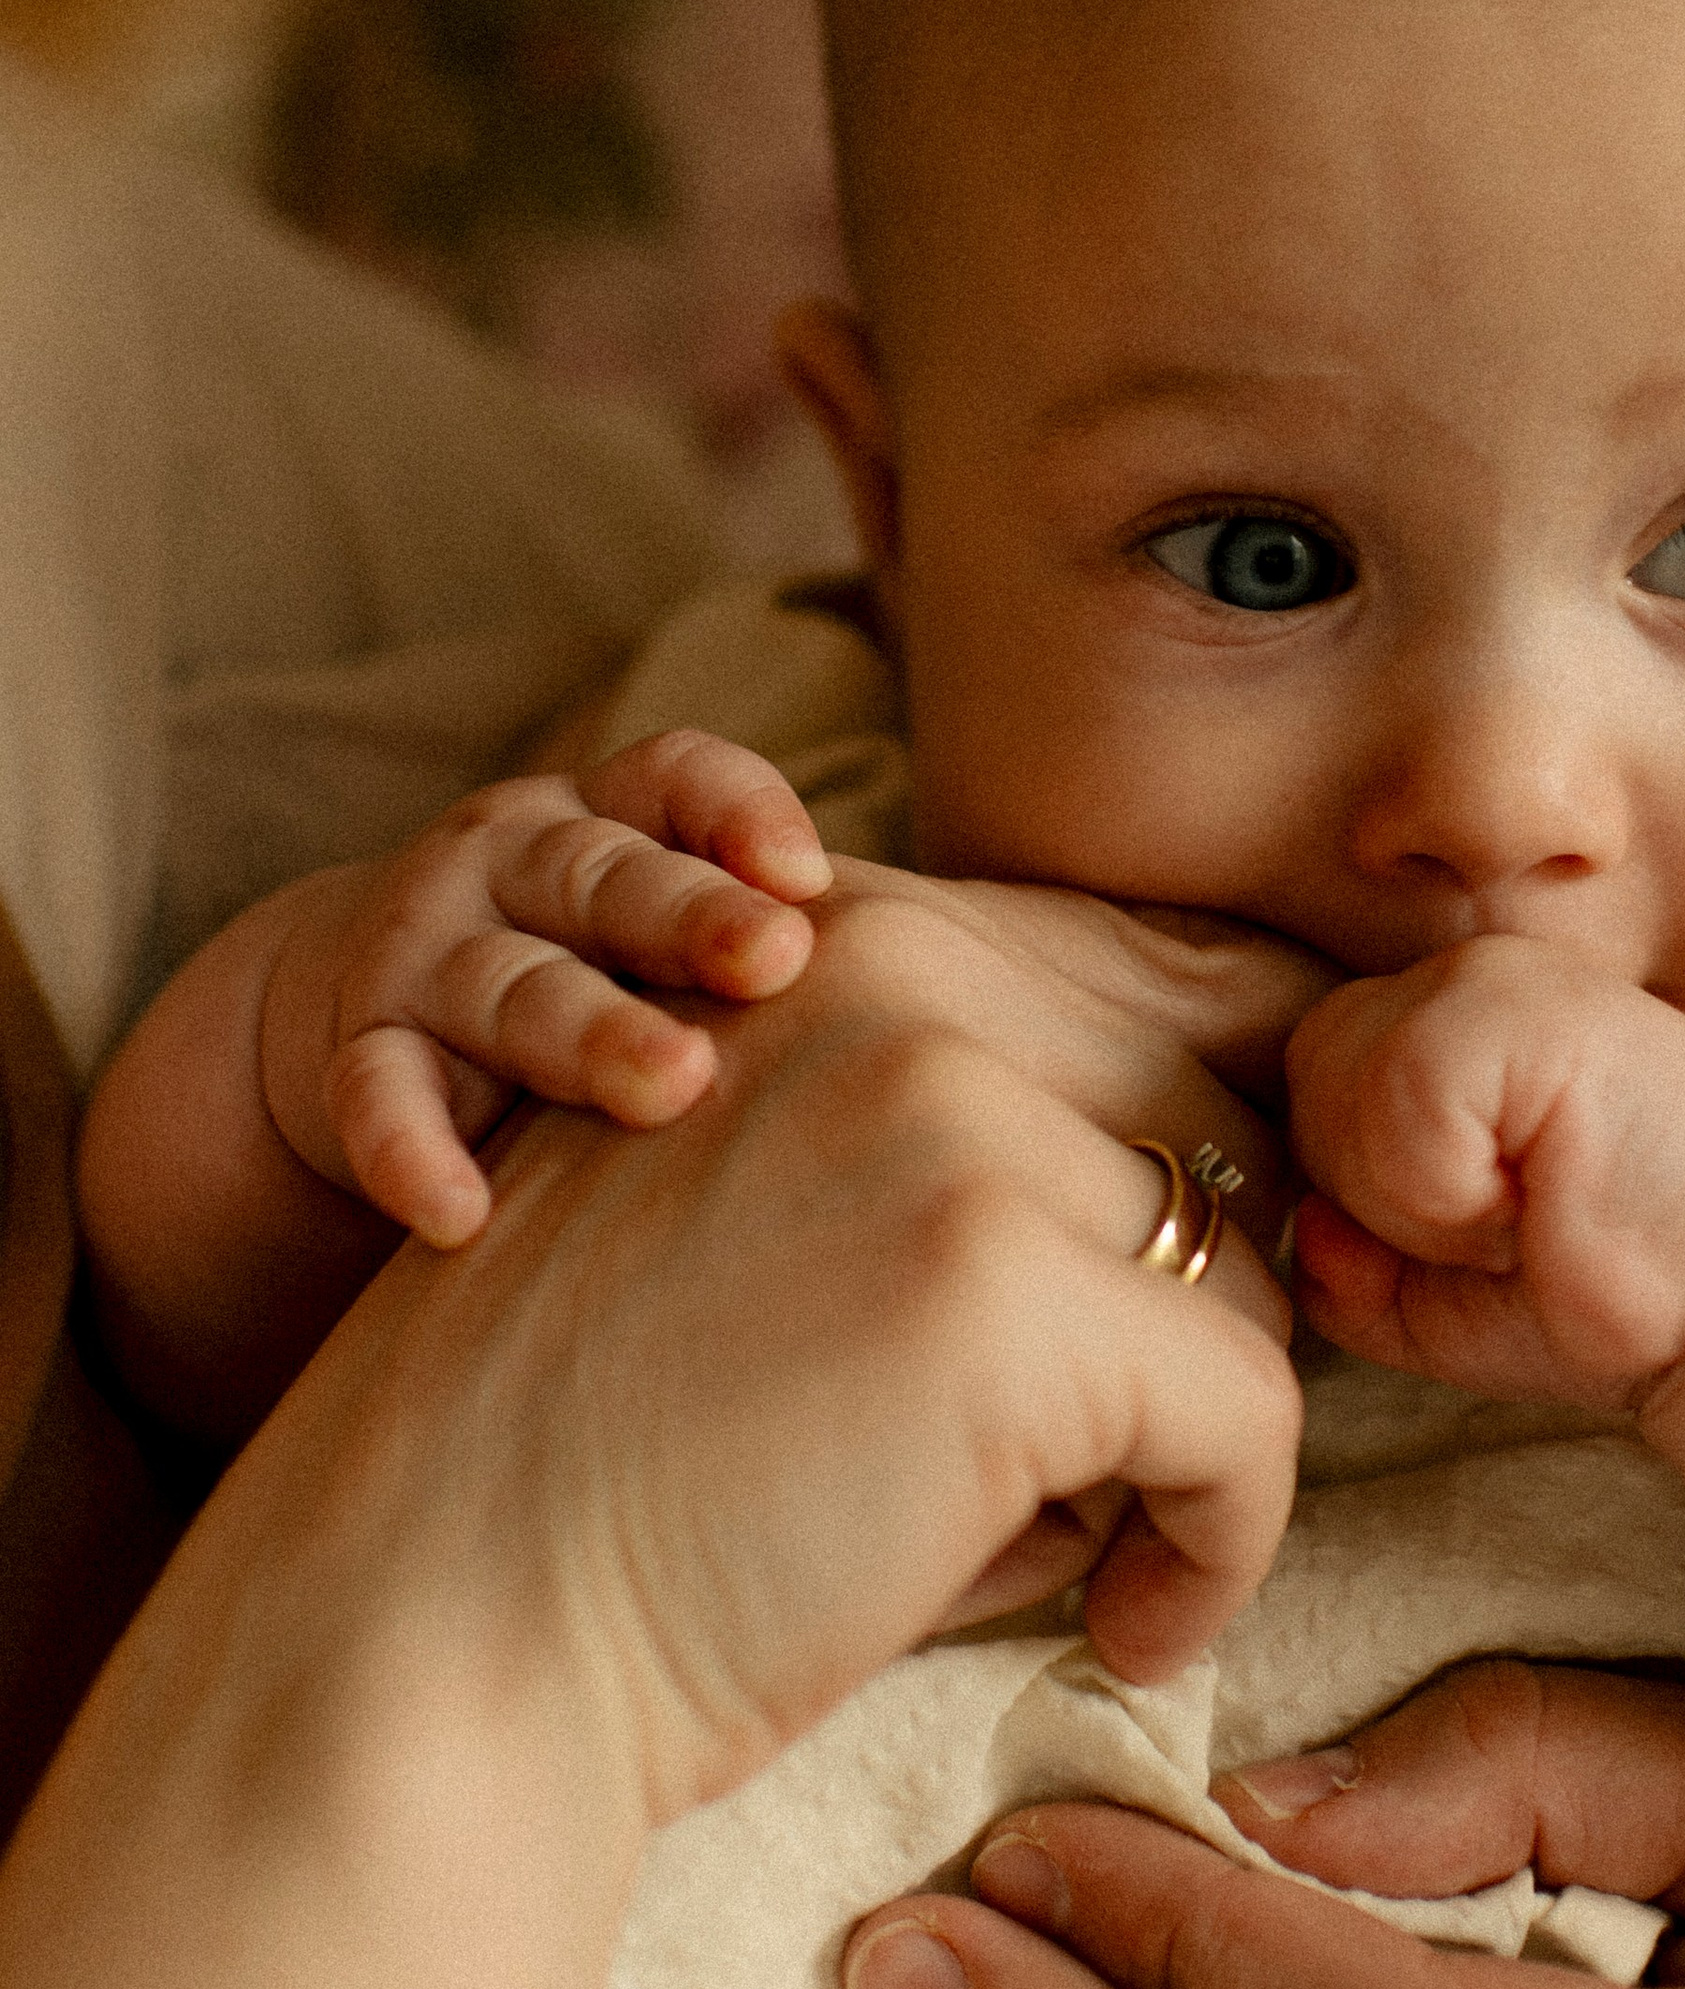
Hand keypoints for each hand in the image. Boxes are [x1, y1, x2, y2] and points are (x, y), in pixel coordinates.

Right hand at [260, 732, 830, 1244]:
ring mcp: (430, 951)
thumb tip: (1034, 1026)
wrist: (345, 1003)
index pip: (675, 775)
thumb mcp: (666, 927)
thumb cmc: (586, 976)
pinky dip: (413, 1150)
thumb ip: (792, 945)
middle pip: (606, 877)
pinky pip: (379, 1096)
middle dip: (690, 914)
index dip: (740, 809)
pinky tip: (461, 1213)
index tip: (812, 875)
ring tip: (670, 1087)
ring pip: (514, 984)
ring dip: (588, 1031)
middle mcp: (514, 861)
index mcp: (607, 816)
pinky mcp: (360, 1051)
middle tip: (774, 959)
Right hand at [283, 897, 1305, 1820]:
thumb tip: (1261, 1215)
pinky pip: (1250, 1416)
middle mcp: (892, 976)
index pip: (1164, 985)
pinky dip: (1224, 1548)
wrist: (425, 1625)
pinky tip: (1129, 1630)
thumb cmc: (618, 1472)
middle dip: (1206, 1310)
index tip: (1180, 1321)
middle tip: (1132, 1471)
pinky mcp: (999, 1289)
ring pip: (1245, 1274)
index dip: (1211, 1166)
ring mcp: (947, 1117)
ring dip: (1193, 1429)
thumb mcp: (784, 1226)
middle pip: (1228, 1124)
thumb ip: (973, 1154)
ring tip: (1083, 1548)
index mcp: (831, 940)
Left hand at [1285, 938, 1684, 1405]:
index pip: (1309, 1096)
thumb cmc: (1607, 1282)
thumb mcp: (1437, 1302)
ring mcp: (1486, 976)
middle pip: (1307, 1090)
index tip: (1490, 1225)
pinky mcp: (1516, 1003)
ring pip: (1338, 1096)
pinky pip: (1397, 1103)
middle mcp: (1456, 976)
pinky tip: (1544, 1190)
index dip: (1374, 1198)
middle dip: (1385, 1196)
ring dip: (1423, 1199)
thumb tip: (1303, 1223)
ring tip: (1534, 1201)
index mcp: (1437, 1021)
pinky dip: (1452, 1188)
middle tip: (1514, 1214)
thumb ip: (1342, 1266)